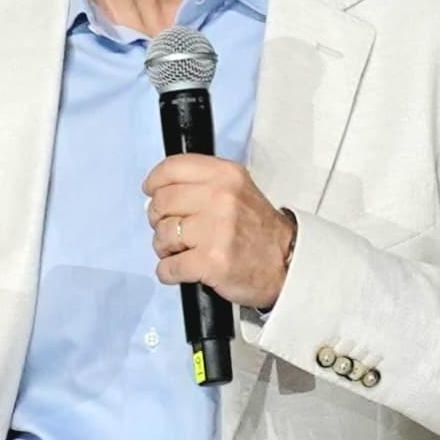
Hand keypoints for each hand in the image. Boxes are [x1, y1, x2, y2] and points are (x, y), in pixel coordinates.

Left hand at [142, 154, 295, 310]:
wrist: (287, 264)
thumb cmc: (259, 231)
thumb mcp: (238, 190)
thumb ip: (203, 184)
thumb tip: (158, 192)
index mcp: (226, 175)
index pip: (172, 168)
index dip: (155, 182)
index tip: (152, 192)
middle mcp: (220, 198)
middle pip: (161, 202)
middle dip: (159, 220)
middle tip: (173, 230)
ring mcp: (215, 231)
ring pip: (161, 235)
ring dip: (165, 248)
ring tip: (183, 251)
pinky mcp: (210, 262)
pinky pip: (167, 267)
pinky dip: (169, 272)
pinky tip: (183, 269)